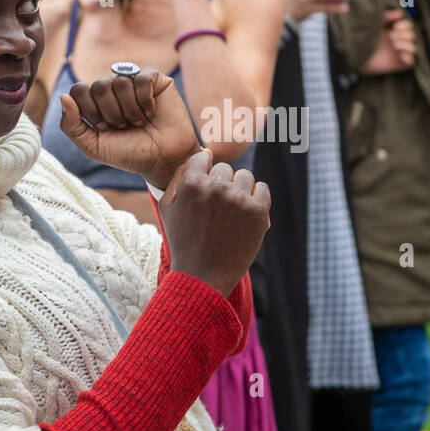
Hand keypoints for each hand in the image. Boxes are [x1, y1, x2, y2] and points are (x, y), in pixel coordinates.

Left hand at [58, 69, 200, 189]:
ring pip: (120, 81)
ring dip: (129, 110)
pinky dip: (145, 101)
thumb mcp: (92, 146)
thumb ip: (71, 125)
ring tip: (138, 122)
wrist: (161, 159)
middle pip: (99, 86)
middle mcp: (111, 88)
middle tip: (123, 126)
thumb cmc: (127, 152)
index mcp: (94, 102)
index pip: (79, 90)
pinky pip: (142, 79)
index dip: (90, 111)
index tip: (103, 128)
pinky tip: (151, 112)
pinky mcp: (155, 79)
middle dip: (111, 113)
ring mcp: (132, 81)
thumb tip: (63, 97)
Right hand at [159, 149, 270, 296]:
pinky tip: (244, 214)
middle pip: (225, 169)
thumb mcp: (167, 208)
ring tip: (230, 212)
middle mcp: (216, 187)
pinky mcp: (258, 210)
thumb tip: (203, 155)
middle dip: (220, 184)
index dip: (203, 172)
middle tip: (215, 209)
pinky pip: (262, 189)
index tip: (203, 190)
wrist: (203, 275)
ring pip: (245, 176)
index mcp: (191, 183)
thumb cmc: (182, 241)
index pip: (203, 158)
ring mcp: (239, 198)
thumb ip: (178, 178)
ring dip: (239, 189)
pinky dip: (255, 198)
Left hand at [361, 8, 415, 73]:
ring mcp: (398, 54)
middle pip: (412, 35)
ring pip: (413, 47)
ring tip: (395, 44)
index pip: (408, 26)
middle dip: (404, 34)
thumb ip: (387, 16)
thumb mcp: (374, 24)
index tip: (395, 27)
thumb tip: (401, 13)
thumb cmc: (362, 39)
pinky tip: (399, 54)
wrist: (353, 56)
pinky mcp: (397, 65)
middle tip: (392, 37)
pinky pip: (411, 62)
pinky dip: (408, 57)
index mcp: (393, 32)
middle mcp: (398, 42)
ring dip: (406, 44)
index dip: (405, 25)